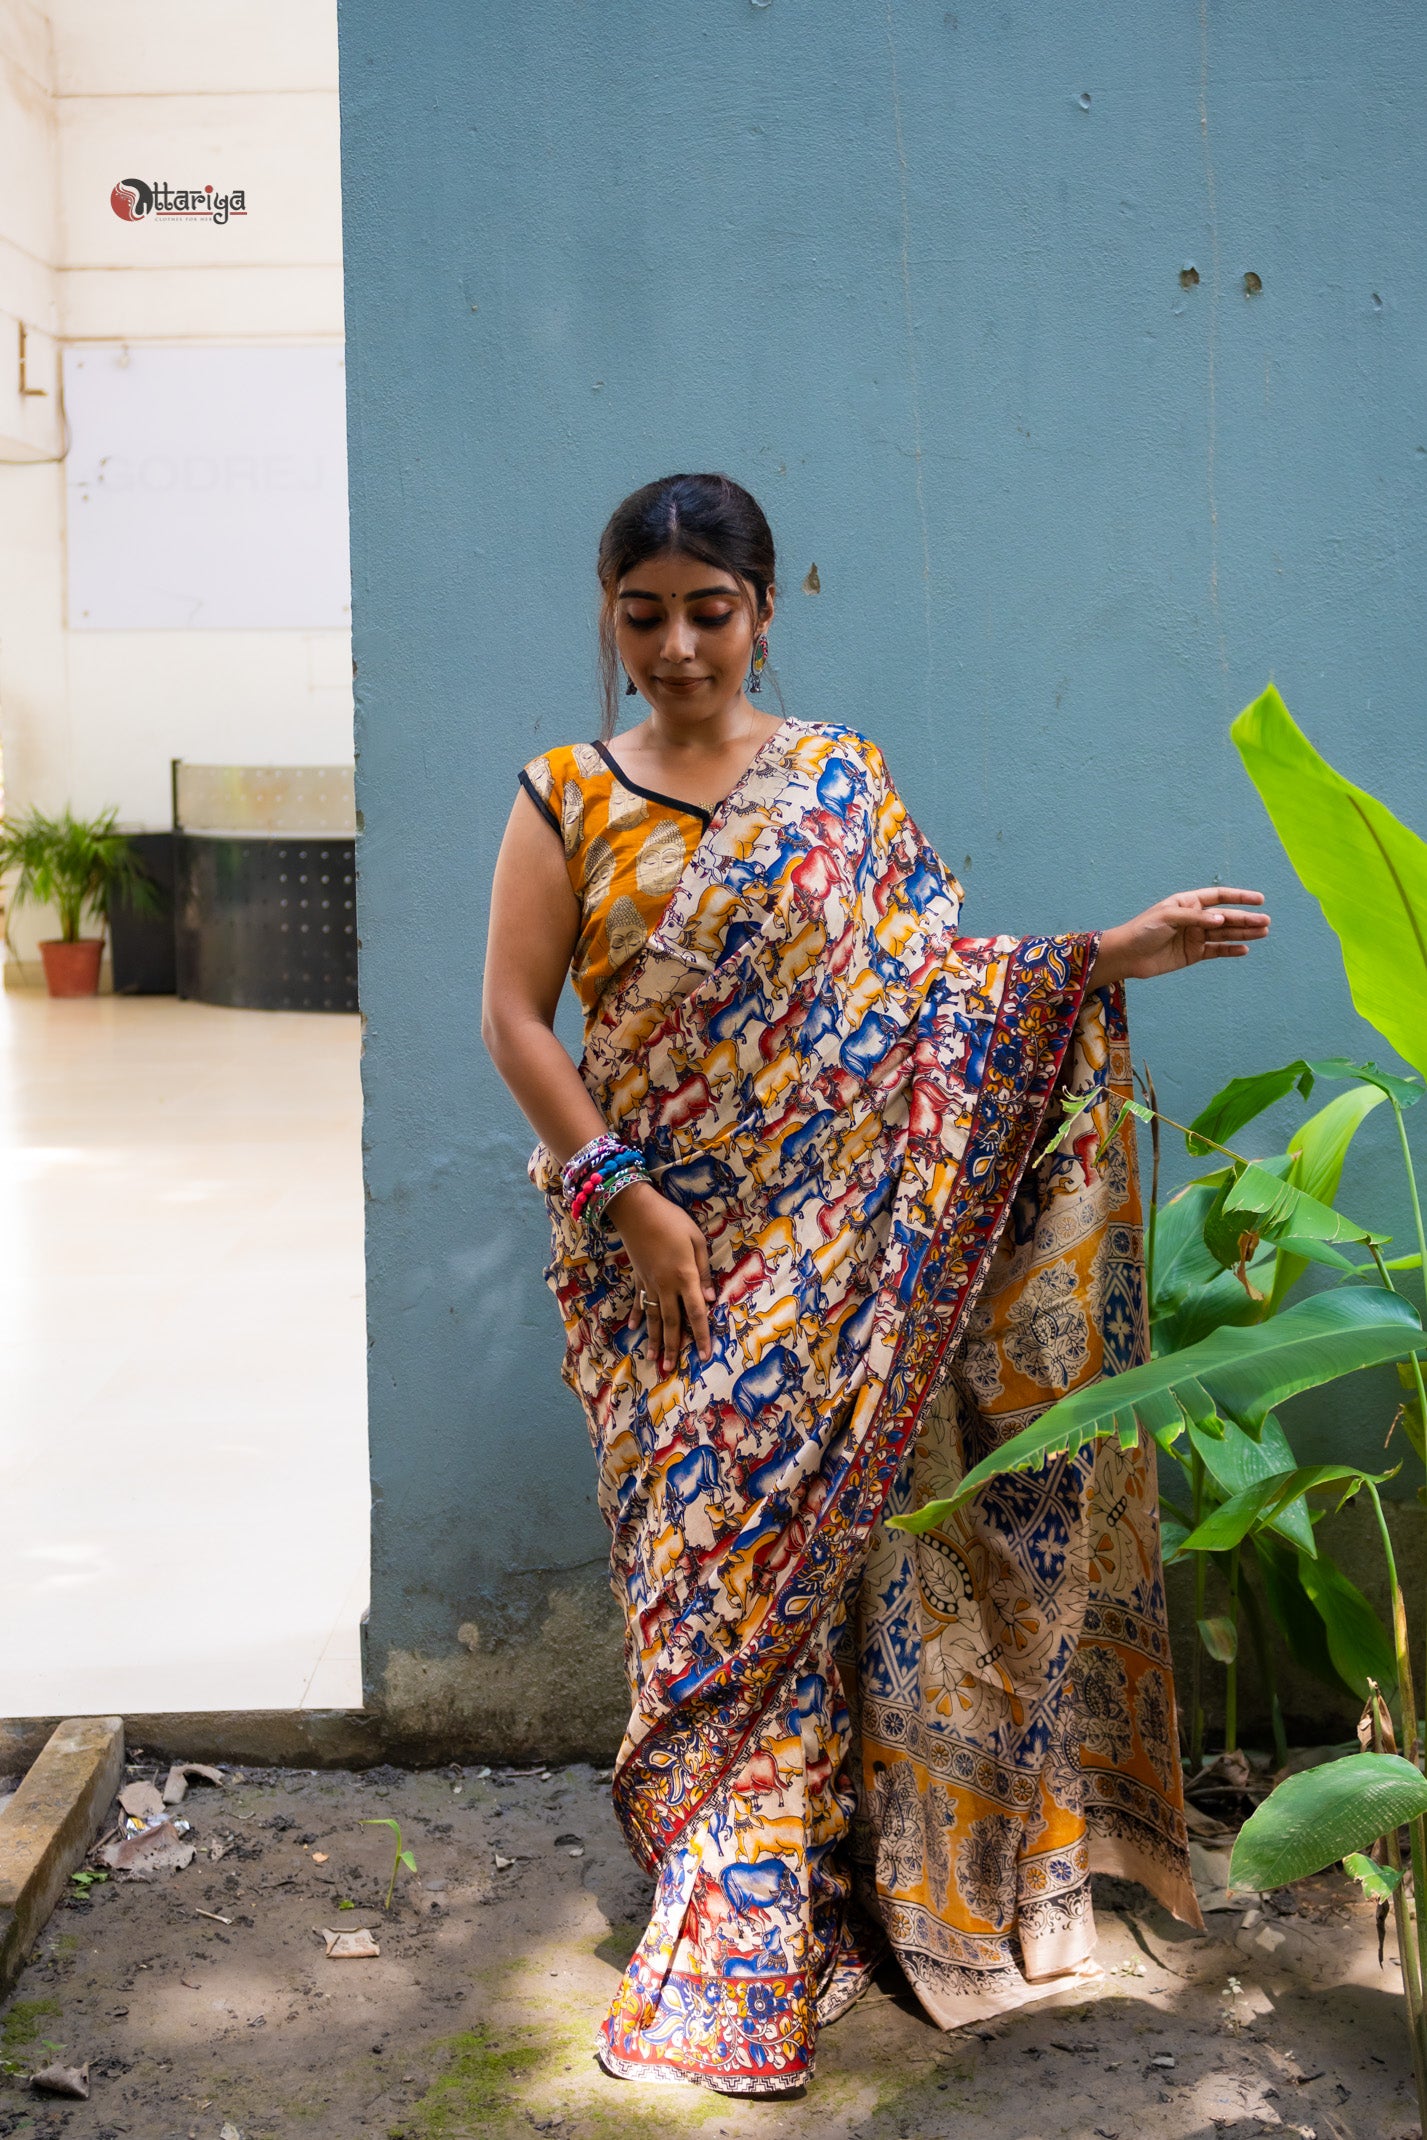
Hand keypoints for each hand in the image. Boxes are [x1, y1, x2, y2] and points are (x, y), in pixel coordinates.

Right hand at [609, 1180, 715, 1370]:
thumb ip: (704, 1272)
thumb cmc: (672, 1220)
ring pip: (652, 1317)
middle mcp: (665, 1286)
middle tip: (671, 1369)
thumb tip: (710, 1300)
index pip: (695, 1313)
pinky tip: (633, 1329)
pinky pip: (638, 1301)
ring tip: (653, 1359)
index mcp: (685, 1277)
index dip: (701, 1335)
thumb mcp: (696, 1241)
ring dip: (653, 1339)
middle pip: (671, 1322)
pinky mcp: (638, 1276)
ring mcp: (649, 1283)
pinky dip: (636, 1316)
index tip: (704, 1355)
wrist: (635, 1209)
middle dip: (673, 1347)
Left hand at [1090, 887, 1269, 986]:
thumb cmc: (1143, 930)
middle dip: (1246, 919)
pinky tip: (1244, 949)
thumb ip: (1195, 918)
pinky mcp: (1193, 954)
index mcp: (1188, 903)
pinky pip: (1216, 951)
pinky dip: (1230, 950)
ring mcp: (1195, 936)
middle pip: (1226, 917)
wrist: (1127, 955)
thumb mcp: (1168, 918)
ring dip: (1243, 933)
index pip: (1219, 897)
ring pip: (1224, 933)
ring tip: (1263, 933)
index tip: (1259, 899)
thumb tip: (1221, 919)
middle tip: (1266, 922)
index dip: (1239, 897)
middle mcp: (1194, 918)